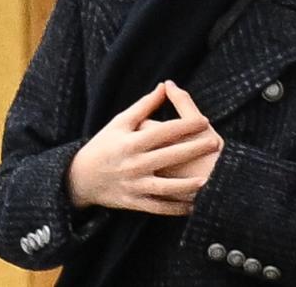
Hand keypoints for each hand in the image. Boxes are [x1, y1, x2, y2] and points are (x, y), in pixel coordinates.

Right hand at [68, 82, 217, 215]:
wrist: (80, 178)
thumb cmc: (104, 145)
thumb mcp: (120, 122)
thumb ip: (144, 105)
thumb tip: (165, 85)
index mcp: (131, 142)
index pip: (163, 132)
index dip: (185, 126)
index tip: (205, 120)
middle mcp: (133, 164)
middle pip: (168, 156)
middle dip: (193, 150)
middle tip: (215, 143)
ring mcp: (134, 185)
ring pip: (164, 187)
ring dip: (186, 186)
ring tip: (206, 180)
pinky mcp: (133, 203)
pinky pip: (157, 207)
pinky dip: (175, 209)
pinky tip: (193, 207)